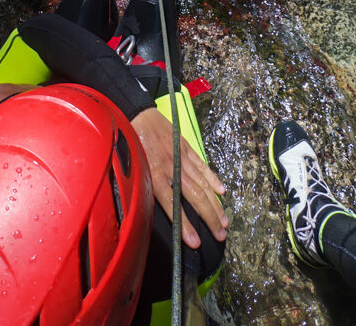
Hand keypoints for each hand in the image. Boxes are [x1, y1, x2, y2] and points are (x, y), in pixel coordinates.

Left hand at [131, 107, 227, 248]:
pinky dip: (212, 179)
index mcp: (154, 175)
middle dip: (209, 218)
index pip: (172, 204)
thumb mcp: (132, 168)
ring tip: (224, 221)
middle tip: (220, 235)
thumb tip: (154, 208)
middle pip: (194, 197)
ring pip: (202, 184)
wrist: (136, 114)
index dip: (185, 224)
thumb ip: (144, 187)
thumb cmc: (131, 144)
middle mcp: (170, 167)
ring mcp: (181, 156)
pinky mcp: (186, 147)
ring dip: (215, 204)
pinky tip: (221, 191)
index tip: (196, 242)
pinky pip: (202, 166)